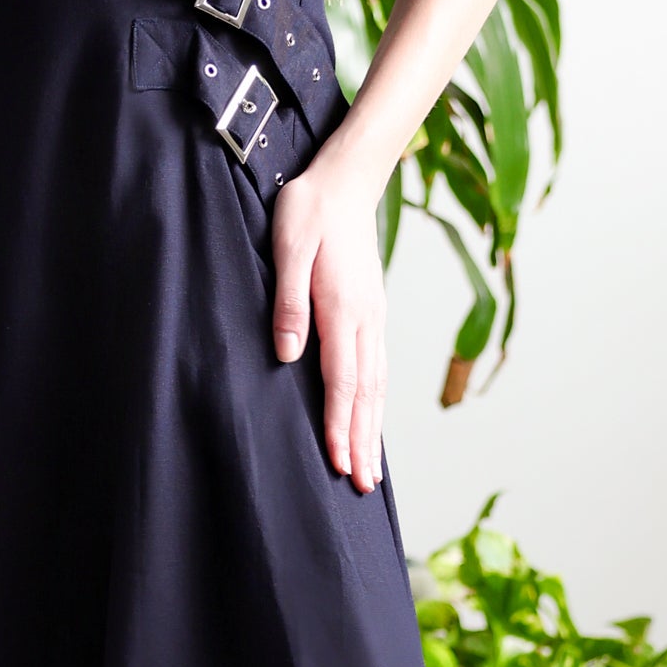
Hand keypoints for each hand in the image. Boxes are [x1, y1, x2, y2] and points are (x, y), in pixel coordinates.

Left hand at [270, 146, 387, 492]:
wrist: (346, 179)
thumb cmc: (309, 210)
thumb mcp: (288, 248)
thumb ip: (289, 303)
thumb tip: (289, 357)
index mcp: (344, 308)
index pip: (343, 381)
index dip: (341, 426)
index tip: (339, 464)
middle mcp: (367, 318)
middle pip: (367, 393)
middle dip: (363, 442)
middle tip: (364, 487)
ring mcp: (374, 316)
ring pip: (377, 384)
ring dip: (373, 428)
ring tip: (372, 468)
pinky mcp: (373, 311)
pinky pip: (378, 367)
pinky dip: (377, 401)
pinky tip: (372, 417)